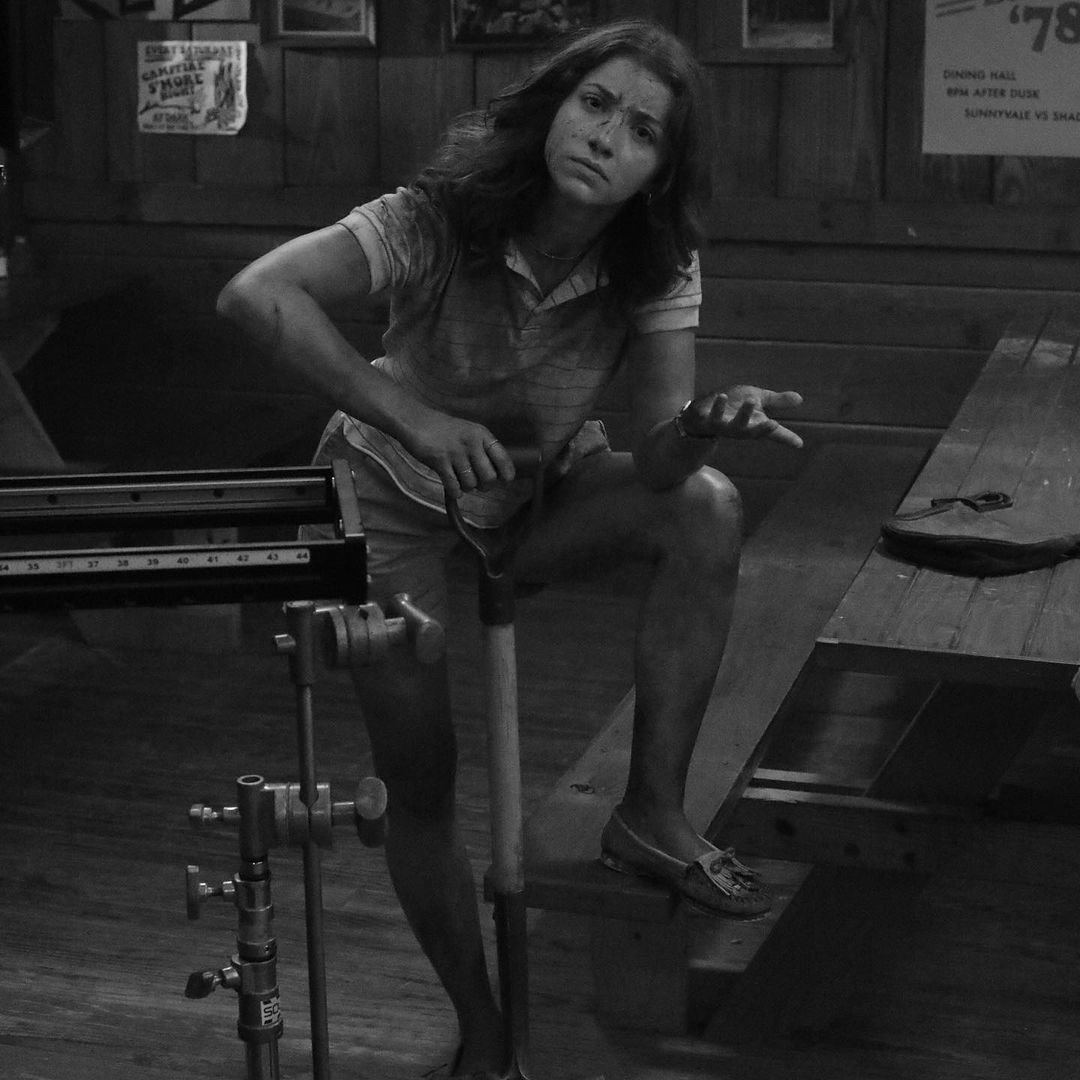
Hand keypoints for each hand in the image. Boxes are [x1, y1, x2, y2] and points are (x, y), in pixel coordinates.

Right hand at [396, 409, 516, 498]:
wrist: (416, 421)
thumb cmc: (444, 430)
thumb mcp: (469, 432)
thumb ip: (483, 449)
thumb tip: (498, 474)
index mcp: (482, 434)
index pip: (503, 459)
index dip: (507, 474)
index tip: (504, 481)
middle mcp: (472, 442)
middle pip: (489, 477)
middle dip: (484, 485)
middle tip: (477, 483)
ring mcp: (455, 452)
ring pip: (471, 484)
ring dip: (466, 487)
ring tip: (460, 479)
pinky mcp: (440, 461)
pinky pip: (454, 486)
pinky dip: (455, 491)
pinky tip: (453, 487)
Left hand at [681, 386, 803, 448]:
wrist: (703, 413)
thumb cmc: (733, 407)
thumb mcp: (757, 399)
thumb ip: (776, 401)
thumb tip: (800, 399)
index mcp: (752, 425)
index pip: (771, 433)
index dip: (786, 438)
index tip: (799, 444)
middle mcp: (737, 429)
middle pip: (748, 431)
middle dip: (757, 425)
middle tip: (763, 413)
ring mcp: (720, 426)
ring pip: (728, 425)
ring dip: (735, 413)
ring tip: (740, 398)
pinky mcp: (704, 420)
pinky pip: (707, 416)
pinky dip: (714, 407)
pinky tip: (721, 397)